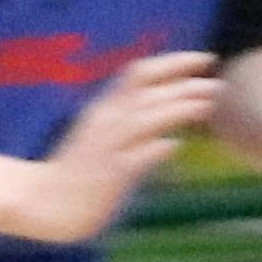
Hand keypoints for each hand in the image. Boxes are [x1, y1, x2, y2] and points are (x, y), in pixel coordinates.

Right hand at [9, 50, 221, 242]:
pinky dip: (155, 148)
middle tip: (218, 84)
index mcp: (104, 109)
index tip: (204, 59)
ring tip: (208, 104)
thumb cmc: (76, 172)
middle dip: (186, 84)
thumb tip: (170, 140)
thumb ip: (132, 134)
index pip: (140, 73)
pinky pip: (136, 156)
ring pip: (146, 118)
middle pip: (149, 92)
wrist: (44, 203)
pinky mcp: (110, 175)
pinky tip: (174, 145)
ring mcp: (109, 147)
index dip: (174, 62)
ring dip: (179, 108)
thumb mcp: (102, 142)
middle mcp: (107, 121)